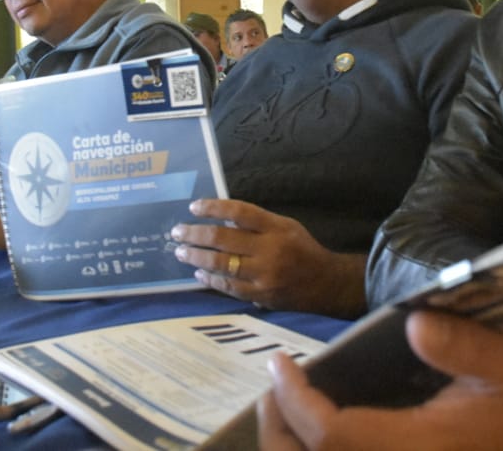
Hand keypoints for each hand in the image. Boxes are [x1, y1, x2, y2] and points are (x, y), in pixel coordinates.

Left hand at [171, 199, 365, 316]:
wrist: (326, 283)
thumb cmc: (303, 249)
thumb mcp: (286, 226)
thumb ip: (257, 223)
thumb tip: (221, 220)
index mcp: (276, 228)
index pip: (240, 213)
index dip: (214, 208)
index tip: (194, 207)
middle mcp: (269, 250)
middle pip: (223, 239)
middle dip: (195, 234)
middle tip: (177, 232)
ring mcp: (264, 275)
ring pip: (221, 264)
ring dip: (197, 257)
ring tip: (181, 252)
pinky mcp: (261, 295)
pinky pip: (229, 286)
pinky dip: (211, 279)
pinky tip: (199, 273)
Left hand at [259, 311, 502, 450]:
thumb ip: (459, 343)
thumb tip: (412, 321)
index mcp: (420, 448)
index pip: (333, 435)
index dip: (296, 402)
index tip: (281, 365)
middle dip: (280, 429)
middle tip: (275, 387)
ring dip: (296, 449)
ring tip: (290, 409)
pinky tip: (327, 433)